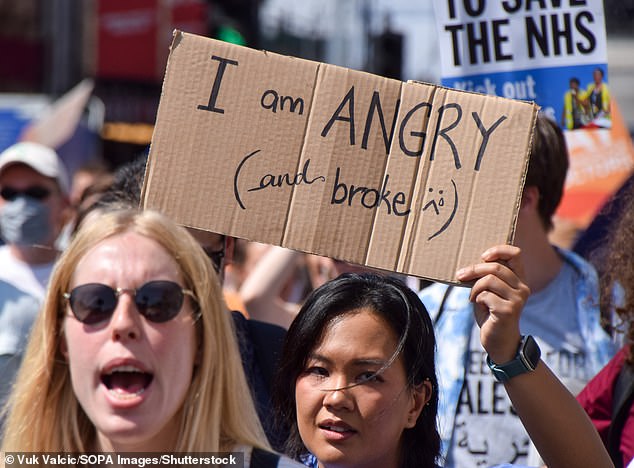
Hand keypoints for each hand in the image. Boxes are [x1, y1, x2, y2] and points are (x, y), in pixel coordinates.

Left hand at [455, 245, 530, 363]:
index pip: (515, 254)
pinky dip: (476, 299)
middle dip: (474, 269)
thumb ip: (488, 276)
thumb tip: (472, 262)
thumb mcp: (490, 291)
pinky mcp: (508, 310)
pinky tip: (478, 306)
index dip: (499, 250)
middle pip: (496, 267)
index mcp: (519, 279)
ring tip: (472, 296)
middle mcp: (523, 287)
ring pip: (489, 280)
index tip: (483, 255)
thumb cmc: (491, 313)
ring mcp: (517, 299)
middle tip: (460, 275)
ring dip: (474, 287)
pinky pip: (485, 295)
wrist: (498, 341)